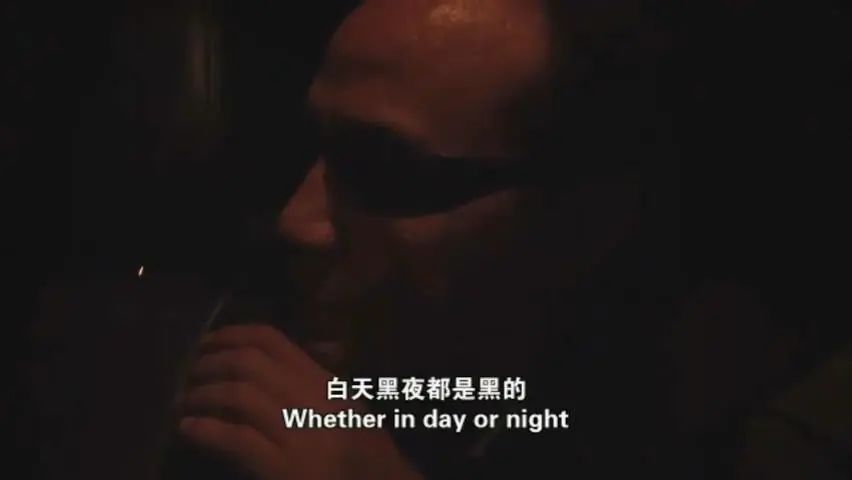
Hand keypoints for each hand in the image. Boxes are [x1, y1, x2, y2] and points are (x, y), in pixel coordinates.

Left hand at [176, 324, 422, 479]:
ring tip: (184, 403)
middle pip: (249, 363)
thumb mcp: (346, 406)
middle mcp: (312, 399)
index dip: (230, 335)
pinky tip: (189, 429)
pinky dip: (207, 430)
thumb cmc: (365, 454)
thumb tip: (268, 360)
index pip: (272, 340)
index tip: (206, 343)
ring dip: (202, 396)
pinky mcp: (286, 468)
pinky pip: (238, 439)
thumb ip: (313, 381)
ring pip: (240, 395)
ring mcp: (300, 433)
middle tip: (189, 375)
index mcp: (324, 381)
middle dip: (210, 365)